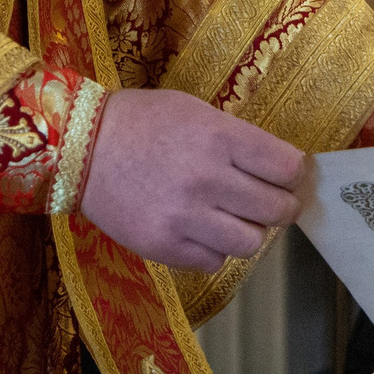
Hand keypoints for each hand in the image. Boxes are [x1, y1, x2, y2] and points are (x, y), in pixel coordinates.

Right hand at [79, 89, 304, 271]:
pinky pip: (214, 262)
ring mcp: (186, 217)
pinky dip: (213, 249)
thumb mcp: (194, 111)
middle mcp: (208, 179)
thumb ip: (236, 138)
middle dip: (280, 207)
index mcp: (220, 138)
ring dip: (247, 232)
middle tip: (269, 203)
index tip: (286, 177)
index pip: (288, 168)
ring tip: (231, 219)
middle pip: (277, 210)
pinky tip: (198, 230)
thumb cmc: (141, 122)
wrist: (80, 148)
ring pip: (251, 243)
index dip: (293, 174)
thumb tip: (279, 168)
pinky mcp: (165, 246)